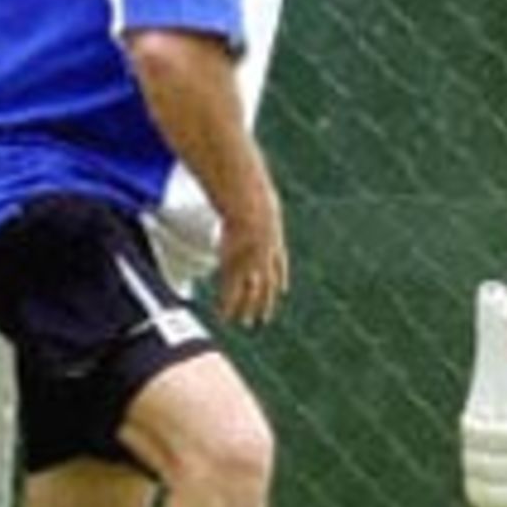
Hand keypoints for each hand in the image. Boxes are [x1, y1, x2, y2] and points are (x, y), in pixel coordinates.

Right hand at [216, 186, 289, 327]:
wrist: (250, 205)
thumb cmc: (252, 194)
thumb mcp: (259, 198)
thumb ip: (258, 200)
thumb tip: (253, 182)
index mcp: (273, 242)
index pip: (279, 266)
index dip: (279, 278)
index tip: (282, 290)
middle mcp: (265, 259)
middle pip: (267, 286)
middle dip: (265, 303)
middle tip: (263, 319)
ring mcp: (251, 264)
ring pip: (250, 294)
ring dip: (247, 311)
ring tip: (244, 324)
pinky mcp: (234, 266)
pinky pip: (232, 293)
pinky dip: (228, 306)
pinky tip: (224, 317)